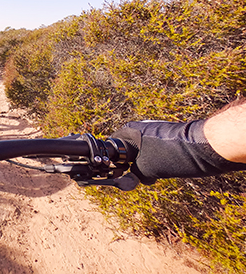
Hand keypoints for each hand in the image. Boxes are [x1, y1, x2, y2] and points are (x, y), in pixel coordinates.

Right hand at [112, 120, 245, 183]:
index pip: (111, 147)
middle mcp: (139, 131)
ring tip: (145, 178)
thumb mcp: (146, 168)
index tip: (109, 176)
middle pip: (125, 152)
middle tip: (127, 180)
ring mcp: (153, 136)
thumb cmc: (171, 153)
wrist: (203, 147)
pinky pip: (152, 156)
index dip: (109, 163)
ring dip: (140, 168)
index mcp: (129, 131)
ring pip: (139, 156)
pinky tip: (158, 174)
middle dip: (126, 167)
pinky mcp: (165, 142)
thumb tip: (126, 183)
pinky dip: (152, 166)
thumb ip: (132, 176)